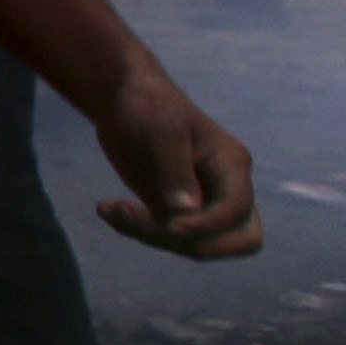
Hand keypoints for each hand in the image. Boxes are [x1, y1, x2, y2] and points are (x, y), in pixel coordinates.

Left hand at [90, 68, 261, 258]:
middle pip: (235, 241)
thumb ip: (175, 171)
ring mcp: (202, 203)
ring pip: (195, 245)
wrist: (126, 99)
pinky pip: (165, 238)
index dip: (208, 225)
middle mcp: (224, 189)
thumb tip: (186, 213)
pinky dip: (135, 229)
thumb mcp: (161, 130)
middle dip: (191, 242)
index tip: (171, 226)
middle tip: (141, 219)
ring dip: (152, 236)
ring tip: (111, 209)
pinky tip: (106, 209)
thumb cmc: (149, 104)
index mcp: (232, 165)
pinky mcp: (174, 210)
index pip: (238, 211)